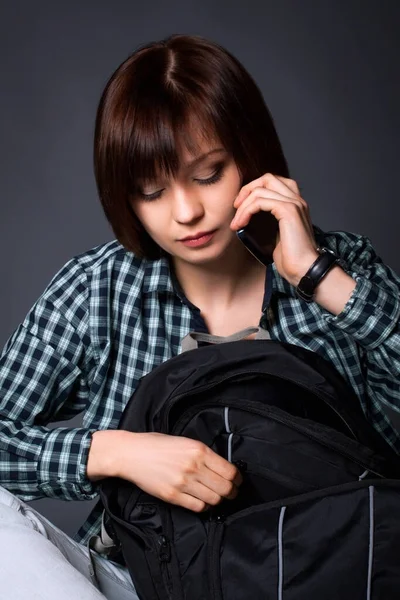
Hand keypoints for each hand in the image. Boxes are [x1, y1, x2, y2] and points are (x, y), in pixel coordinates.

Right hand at [114, 431, 242, 512]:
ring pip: (213, 499)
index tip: (237, 482)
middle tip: (230, 493)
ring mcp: (183, 482)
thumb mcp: (184, 441)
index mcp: (199, 450)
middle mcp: (194, 466)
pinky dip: (203, 507)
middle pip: (225, 488)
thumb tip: (221, 467)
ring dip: (217, 501)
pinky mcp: (172, 495)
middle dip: (231, 492)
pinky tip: (201, 501)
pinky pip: (197, 507)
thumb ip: (203, 454)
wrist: (131, 453)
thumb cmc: (155, 445)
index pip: (230, 471)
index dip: (237, 480)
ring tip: (215, 497)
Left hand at [230, 173, 318, 285]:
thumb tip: (249, 217)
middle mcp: (297, 200)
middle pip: (267, 178)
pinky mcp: (288, 211)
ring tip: (236, 223)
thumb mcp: (278, 235)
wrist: (305, 270)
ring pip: (260, 190)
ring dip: (243, 205)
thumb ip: (270, 221)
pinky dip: (246, 211)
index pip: (273, 182)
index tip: (240, 207)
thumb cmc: (292, 258)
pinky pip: (260, 201)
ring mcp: (294, 204)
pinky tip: (241, 224)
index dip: (254, 189)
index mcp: (295, 204)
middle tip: (235, 207)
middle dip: (247, 190)